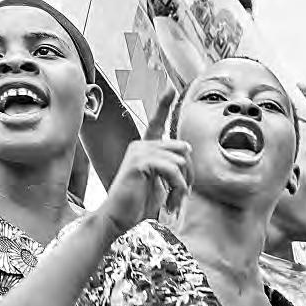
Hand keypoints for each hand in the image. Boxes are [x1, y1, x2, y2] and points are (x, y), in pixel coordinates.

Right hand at [98, 89, 191, 234]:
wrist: (117, 219)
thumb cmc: (136, 205)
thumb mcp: (160, 183)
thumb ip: (172, 166)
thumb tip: (186, 148)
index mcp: (145, 149)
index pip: (157, 123)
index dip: (164, 104)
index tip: (170, 86)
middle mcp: (140, 145)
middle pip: (182, 149)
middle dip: (188, 175)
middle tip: (181, 197)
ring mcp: (138, 152)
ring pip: (180, 160)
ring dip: (182, 186)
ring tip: (173, 202)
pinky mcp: (139, 162)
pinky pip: (172, 168)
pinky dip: (177, 186)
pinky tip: (171, 200)